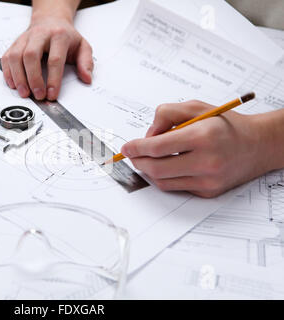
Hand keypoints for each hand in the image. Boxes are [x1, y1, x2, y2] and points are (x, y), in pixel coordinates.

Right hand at [1, 16, 92, 100]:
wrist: (51, 20)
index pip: (55, 58)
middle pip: (31, 55)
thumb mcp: (82, 46)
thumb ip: (86, 63)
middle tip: (38, 95)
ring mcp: (25, 39)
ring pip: (16, 56)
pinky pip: (7, 57)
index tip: (52, 94)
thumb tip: (87, 78)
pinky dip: (8, 72)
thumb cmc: (65, 36)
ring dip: (19, 77)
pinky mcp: (15, 44)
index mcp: (59, 35)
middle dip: (33, 78)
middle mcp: (40, 35)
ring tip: (24, 93)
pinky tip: (14, 84)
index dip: (53, 79)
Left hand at [120, 100, 271, 197]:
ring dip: (150, 170)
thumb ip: (166, 115)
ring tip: (151, 158)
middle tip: (133, 155)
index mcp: (203, 136)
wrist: (257, 145)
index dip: (137, 148)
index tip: (127, 147)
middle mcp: (207, 161)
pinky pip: (176, 187)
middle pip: (156, 169)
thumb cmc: (225, 124)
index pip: (158, 147)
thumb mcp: (196, 107)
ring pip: (163, 181)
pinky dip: (166, 177)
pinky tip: (170, 165)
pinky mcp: (209, 191)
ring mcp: (208, 180)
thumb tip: (147, 137)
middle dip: (139, 161)